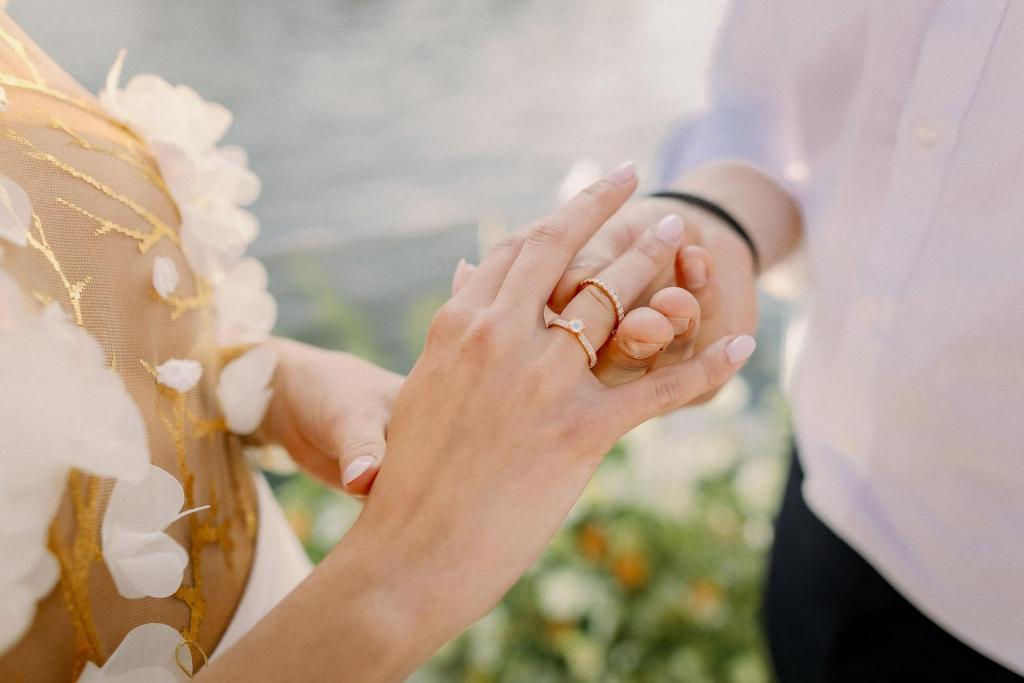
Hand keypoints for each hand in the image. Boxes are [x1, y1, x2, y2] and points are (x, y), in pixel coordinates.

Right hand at [204, 164, 756, 681]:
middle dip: (620, 224)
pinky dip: (707, 367)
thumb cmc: (410, 478)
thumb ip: (454, 330)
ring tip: (690, 249)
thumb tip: (464, 272)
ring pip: (616, 303)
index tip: (596, 196)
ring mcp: (542, 380)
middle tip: (659, 209)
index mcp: (459, 325)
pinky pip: (659, 388)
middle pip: (573, 258)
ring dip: (660, 270)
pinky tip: (741, 347)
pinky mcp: (579, 431)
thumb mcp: (422, 388)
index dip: (567, 217)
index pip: (522, 250)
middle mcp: (500, 337)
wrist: (406, 555)